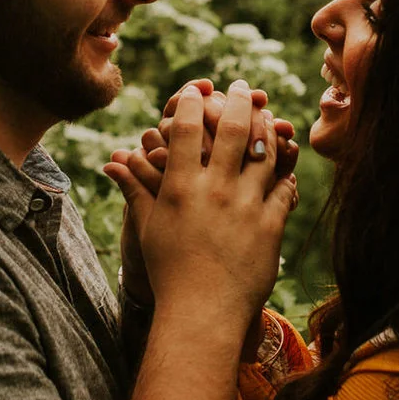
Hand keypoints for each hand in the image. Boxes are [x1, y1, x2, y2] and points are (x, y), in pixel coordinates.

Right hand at [104, 81, 295, 330]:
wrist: (202, 312)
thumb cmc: (169, 271)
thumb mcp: (148, 227)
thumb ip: (135, 188)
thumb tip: (112, 160)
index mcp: (182, 188)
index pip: (189, 129)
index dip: (193, 102)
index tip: (198, 89)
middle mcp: (215, 191)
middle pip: (234, 129)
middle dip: (238, 101)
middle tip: (241, 87)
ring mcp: (247, 206)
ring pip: (265, 152)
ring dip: (268, 128)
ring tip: (268, 117)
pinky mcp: (271, 224)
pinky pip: (285, 186)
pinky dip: (286, 170)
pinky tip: (285, 160)